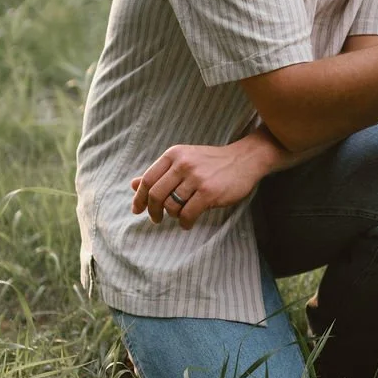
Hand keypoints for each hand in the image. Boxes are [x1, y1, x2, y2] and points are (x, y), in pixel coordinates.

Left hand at [131, 139, 272, 228]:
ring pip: (171, 206)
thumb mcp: (184, 161)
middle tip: (156, 219)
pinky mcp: (208, 192)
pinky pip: (187, 214)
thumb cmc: (212, 162)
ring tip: (180, 215)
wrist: (245, 160)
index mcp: (174, 154)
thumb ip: (160, 173)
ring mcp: (196, 178)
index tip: (137, 209)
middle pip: (155, 194)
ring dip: (173, 216)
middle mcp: (183, 164)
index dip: (139, 198)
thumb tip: (133, 185)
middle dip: (152, 211)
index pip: (147, 179)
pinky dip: (184, 223)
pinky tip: (188, 223)